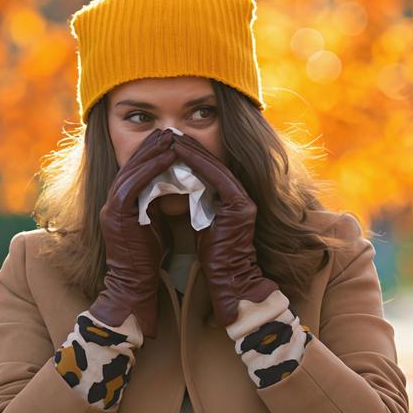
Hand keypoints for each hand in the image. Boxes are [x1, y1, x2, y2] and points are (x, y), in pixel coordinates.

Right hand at [89, 128, 176, 338]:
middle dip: (151, 145)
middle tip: (169, 129)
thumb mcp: (155, 224)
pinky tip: (168, 156)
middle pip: (130, 164)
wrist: (134, 286)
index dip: (151, 153)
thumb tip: (176, 188)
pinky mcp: (117, 214)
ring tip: (171, 136)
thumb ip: (157, 204)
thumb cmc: (148, 259)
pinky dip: (152, 167)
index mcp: (121, 203)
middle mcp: (112, 201)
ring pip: (131, 169)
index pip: (134, 170)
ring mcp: (112, 206)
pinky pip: (134, 182)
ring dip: (152, 151)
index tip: (169, 138)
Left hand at [171, 133, 277, 326]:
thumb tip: (179, 189)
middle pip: (214, 163)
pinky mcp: (239, 206)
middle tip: (169, 133)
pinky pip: (215, 176)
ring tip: (172, 137)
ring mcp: (243, 200)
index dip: (192, 155)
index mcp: (234, 201)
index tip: (172, 142)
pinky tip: (178, 152)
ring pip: (214, 166)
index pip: (211, 171)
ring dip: (192, 150)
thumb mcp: (204, 224)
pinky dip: (196, 162)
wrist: (230, 279)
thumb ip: (199, 205)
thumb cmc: (214, 257)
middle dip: (191, 147)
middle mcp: (242, 197)